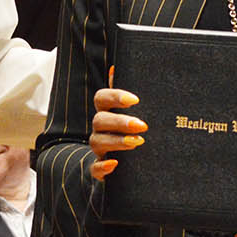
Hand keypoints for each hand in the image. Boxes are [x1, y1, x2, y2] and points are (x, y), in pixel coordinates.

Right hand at [89, 65, 144, 179]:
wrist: (125, 163)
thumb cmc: (131, 130)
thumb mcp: (131, 111)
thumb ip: (125, 93)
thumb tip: (116, 67)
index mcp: (106, 111)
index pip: (102, 98)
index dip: (115, 96)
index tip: (135, 100)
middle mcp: (99, 129)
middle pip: (100, 119)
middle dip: (120, 121)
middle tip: (142, 125)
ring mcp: (98, 148)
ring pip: (97, 141)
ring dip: (116, 141)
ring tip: (138, 142)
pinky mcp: (99, 169)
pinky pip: (94, 169)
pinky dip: (102, 167)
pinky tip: (114, 164)